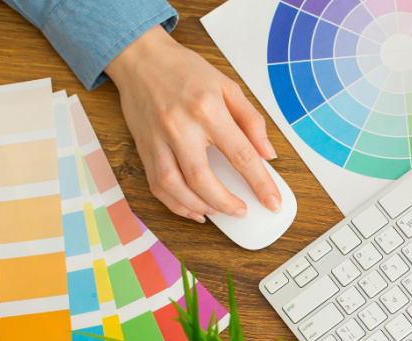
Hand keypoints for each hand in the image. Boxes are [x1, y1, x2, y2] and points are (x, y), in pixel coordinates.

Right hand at [105, 26, 280, 222]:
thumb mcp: (227, 86)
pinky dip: (175, 203)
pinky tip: (192, 209)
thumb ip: (251, 120)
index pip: (240, 154)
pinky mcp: (143, 147)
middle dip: (226, 203)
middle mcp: (180, 126)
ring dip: (199, 206)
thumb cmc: (184, 70)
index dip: (260, 183)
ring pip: (174, 186)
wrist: (140, 56)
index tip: (272, 202)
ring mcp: (158, 138)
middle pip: (202, 178)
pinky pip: (156, 184)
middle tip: (242, 211)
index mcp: (208, 109)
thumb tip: (267, 154)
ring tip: (218, 212)